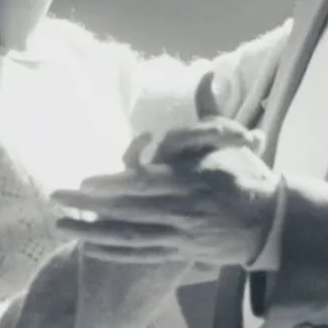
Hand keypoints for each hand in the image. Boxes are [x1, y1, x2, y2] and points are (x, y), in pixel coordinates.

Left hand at [55, 121, 279, 267]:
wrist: (271, 223)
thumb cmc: (247, 176)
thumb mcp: (229, 140)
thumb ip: (210, 110)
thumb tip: (209, 74)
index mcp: (190, 183)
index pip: (145, 184)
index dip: (113, 184)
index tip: (85, 180)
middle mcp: (181, 213)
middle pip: (127, 211)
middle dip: (88, 206)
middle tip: (56, 198)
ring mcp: (178, 237)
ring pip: (129, 237)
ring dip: (92, 232)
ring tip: (61, 225)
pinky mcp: (178, 253)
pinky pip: (140, 254)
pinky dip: (113, 251)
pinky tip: (88, 247)